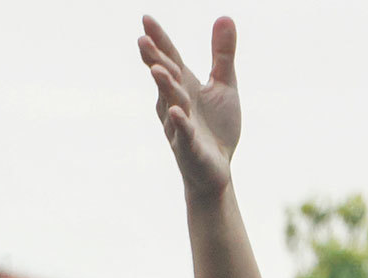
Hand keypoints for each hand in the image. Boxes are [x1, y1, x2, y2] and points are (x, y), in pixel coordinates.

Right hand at [139, 16, 240, 200]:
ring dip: (165, 87)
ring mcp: (180, 126)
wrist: (215, 170)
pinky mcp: (190, 148)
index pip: (170, 59)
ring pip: (172, 104)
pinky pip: (184, 134)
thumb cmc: (215, 128)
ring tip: (159, 70)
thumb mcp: (223, 85)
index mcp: (184, 86)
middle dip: (155, 60)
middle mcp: (175, 104)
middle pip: (165, 79)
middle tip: (143, 40)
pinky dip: (181, 123)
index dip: (159, 41)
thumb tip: (224, 16)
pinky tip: (178, 111)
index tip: (146, 19)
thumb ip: (222, 54)